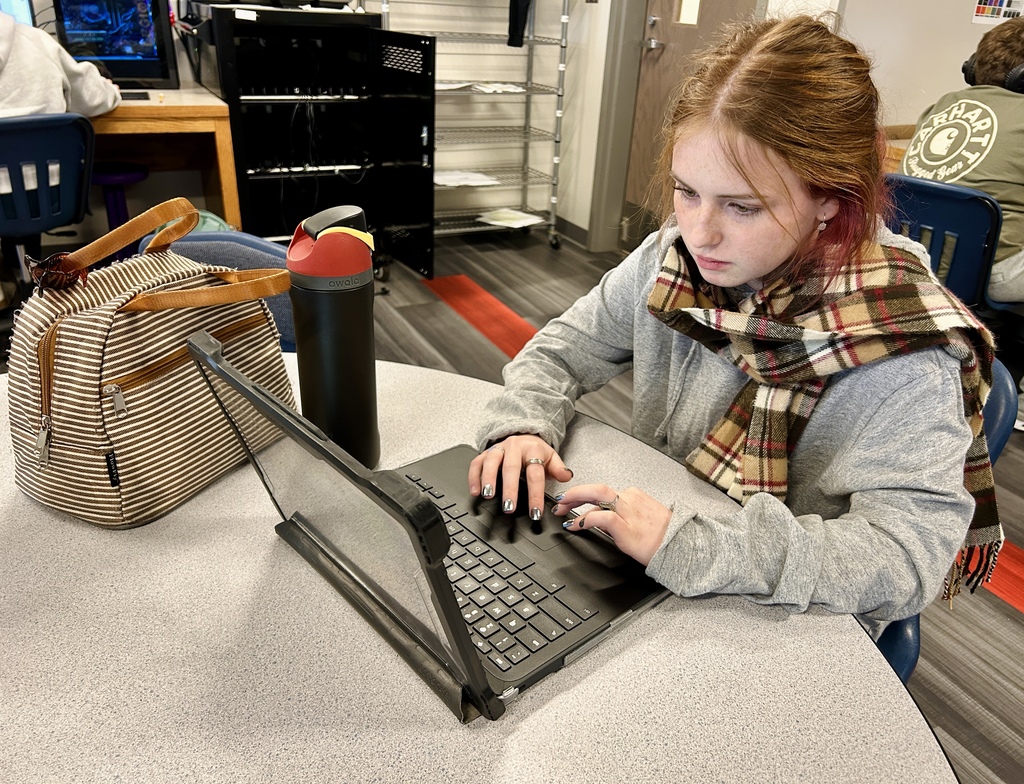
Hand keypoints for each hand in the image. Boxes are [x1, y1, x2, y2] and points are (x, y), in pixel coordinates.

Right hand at [468, 435, 572, 520]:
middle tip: (509, 507)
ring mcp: (499, 449)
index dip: (535, 494)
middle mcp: (514, 447)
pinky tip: (475, 491)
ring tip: (488, 496)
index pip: (535, 473)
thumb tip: (567, 476)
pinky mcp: (486, 452)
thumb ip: (559, 469)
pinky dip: (474, 477)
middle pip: (511, 467)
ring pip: (491, 462)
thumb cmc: (536, 451)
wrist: (523, 436)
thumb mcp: (551, 458)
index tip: (535, 512)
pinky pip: (477, 463)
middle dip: (510, 489)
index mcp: (533, 449)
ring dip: (488, 479)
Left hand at [551, 484, 671, 565]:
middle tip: (560, 500)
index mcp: (634, 496)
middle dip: (575, 492)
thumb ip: (621, 517)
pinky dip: (585, 519)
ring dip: (575, 500)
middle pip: (597, 488)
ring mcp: (628, 511)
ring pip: (597, 496)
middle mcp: (630, 499)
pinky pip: (601, 518)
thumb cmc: (664, 538)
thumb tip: (599, 520)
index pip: (604, 492)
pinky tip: (576, 525)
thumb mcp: (642, 521)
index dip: (584, 496)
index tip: (572, 501)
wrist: (682, 548)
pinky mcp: (626, 526)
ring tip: (562, 510)